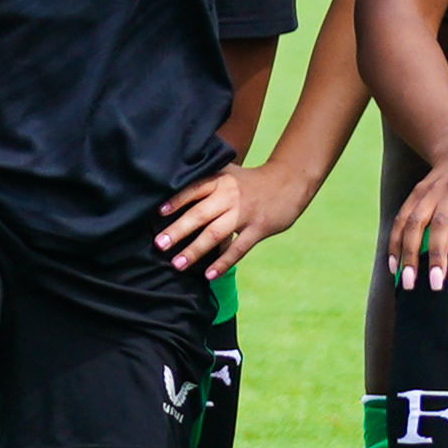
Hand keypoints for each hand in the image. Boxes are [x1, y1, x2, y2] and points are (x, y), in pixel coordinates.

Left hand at [157, 158, 315, 279]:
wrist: (289, 182)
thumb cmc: (251, 181)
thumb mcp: (229, 173)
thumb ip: (206, 182)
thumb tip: (174, 196)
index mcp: (221, 180)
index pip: (194, 190)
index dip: (176, 201)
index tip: (158, 214)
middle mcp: (230, 195)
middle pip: (200, 214)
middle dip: (179, 230)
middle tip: (160, 245)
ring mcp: (245, 213)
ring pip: (216, 233)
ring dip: (196, 250)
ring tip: (178, 264)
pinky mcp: (259, 228)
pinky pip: (238, 248)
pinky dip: (223, 262)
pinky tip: (209, 274)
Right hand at [387, 145, 447, 288]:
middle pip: (442, 224)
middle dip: (438, 255)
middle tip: (437, 285)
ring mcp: (431, 192)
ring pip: (415, 222)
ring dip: (409, 253)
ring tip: (407, 283)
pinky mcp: (415, 194)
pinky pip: (401, 220)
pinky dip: (395, 243)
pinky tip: (393, 266)